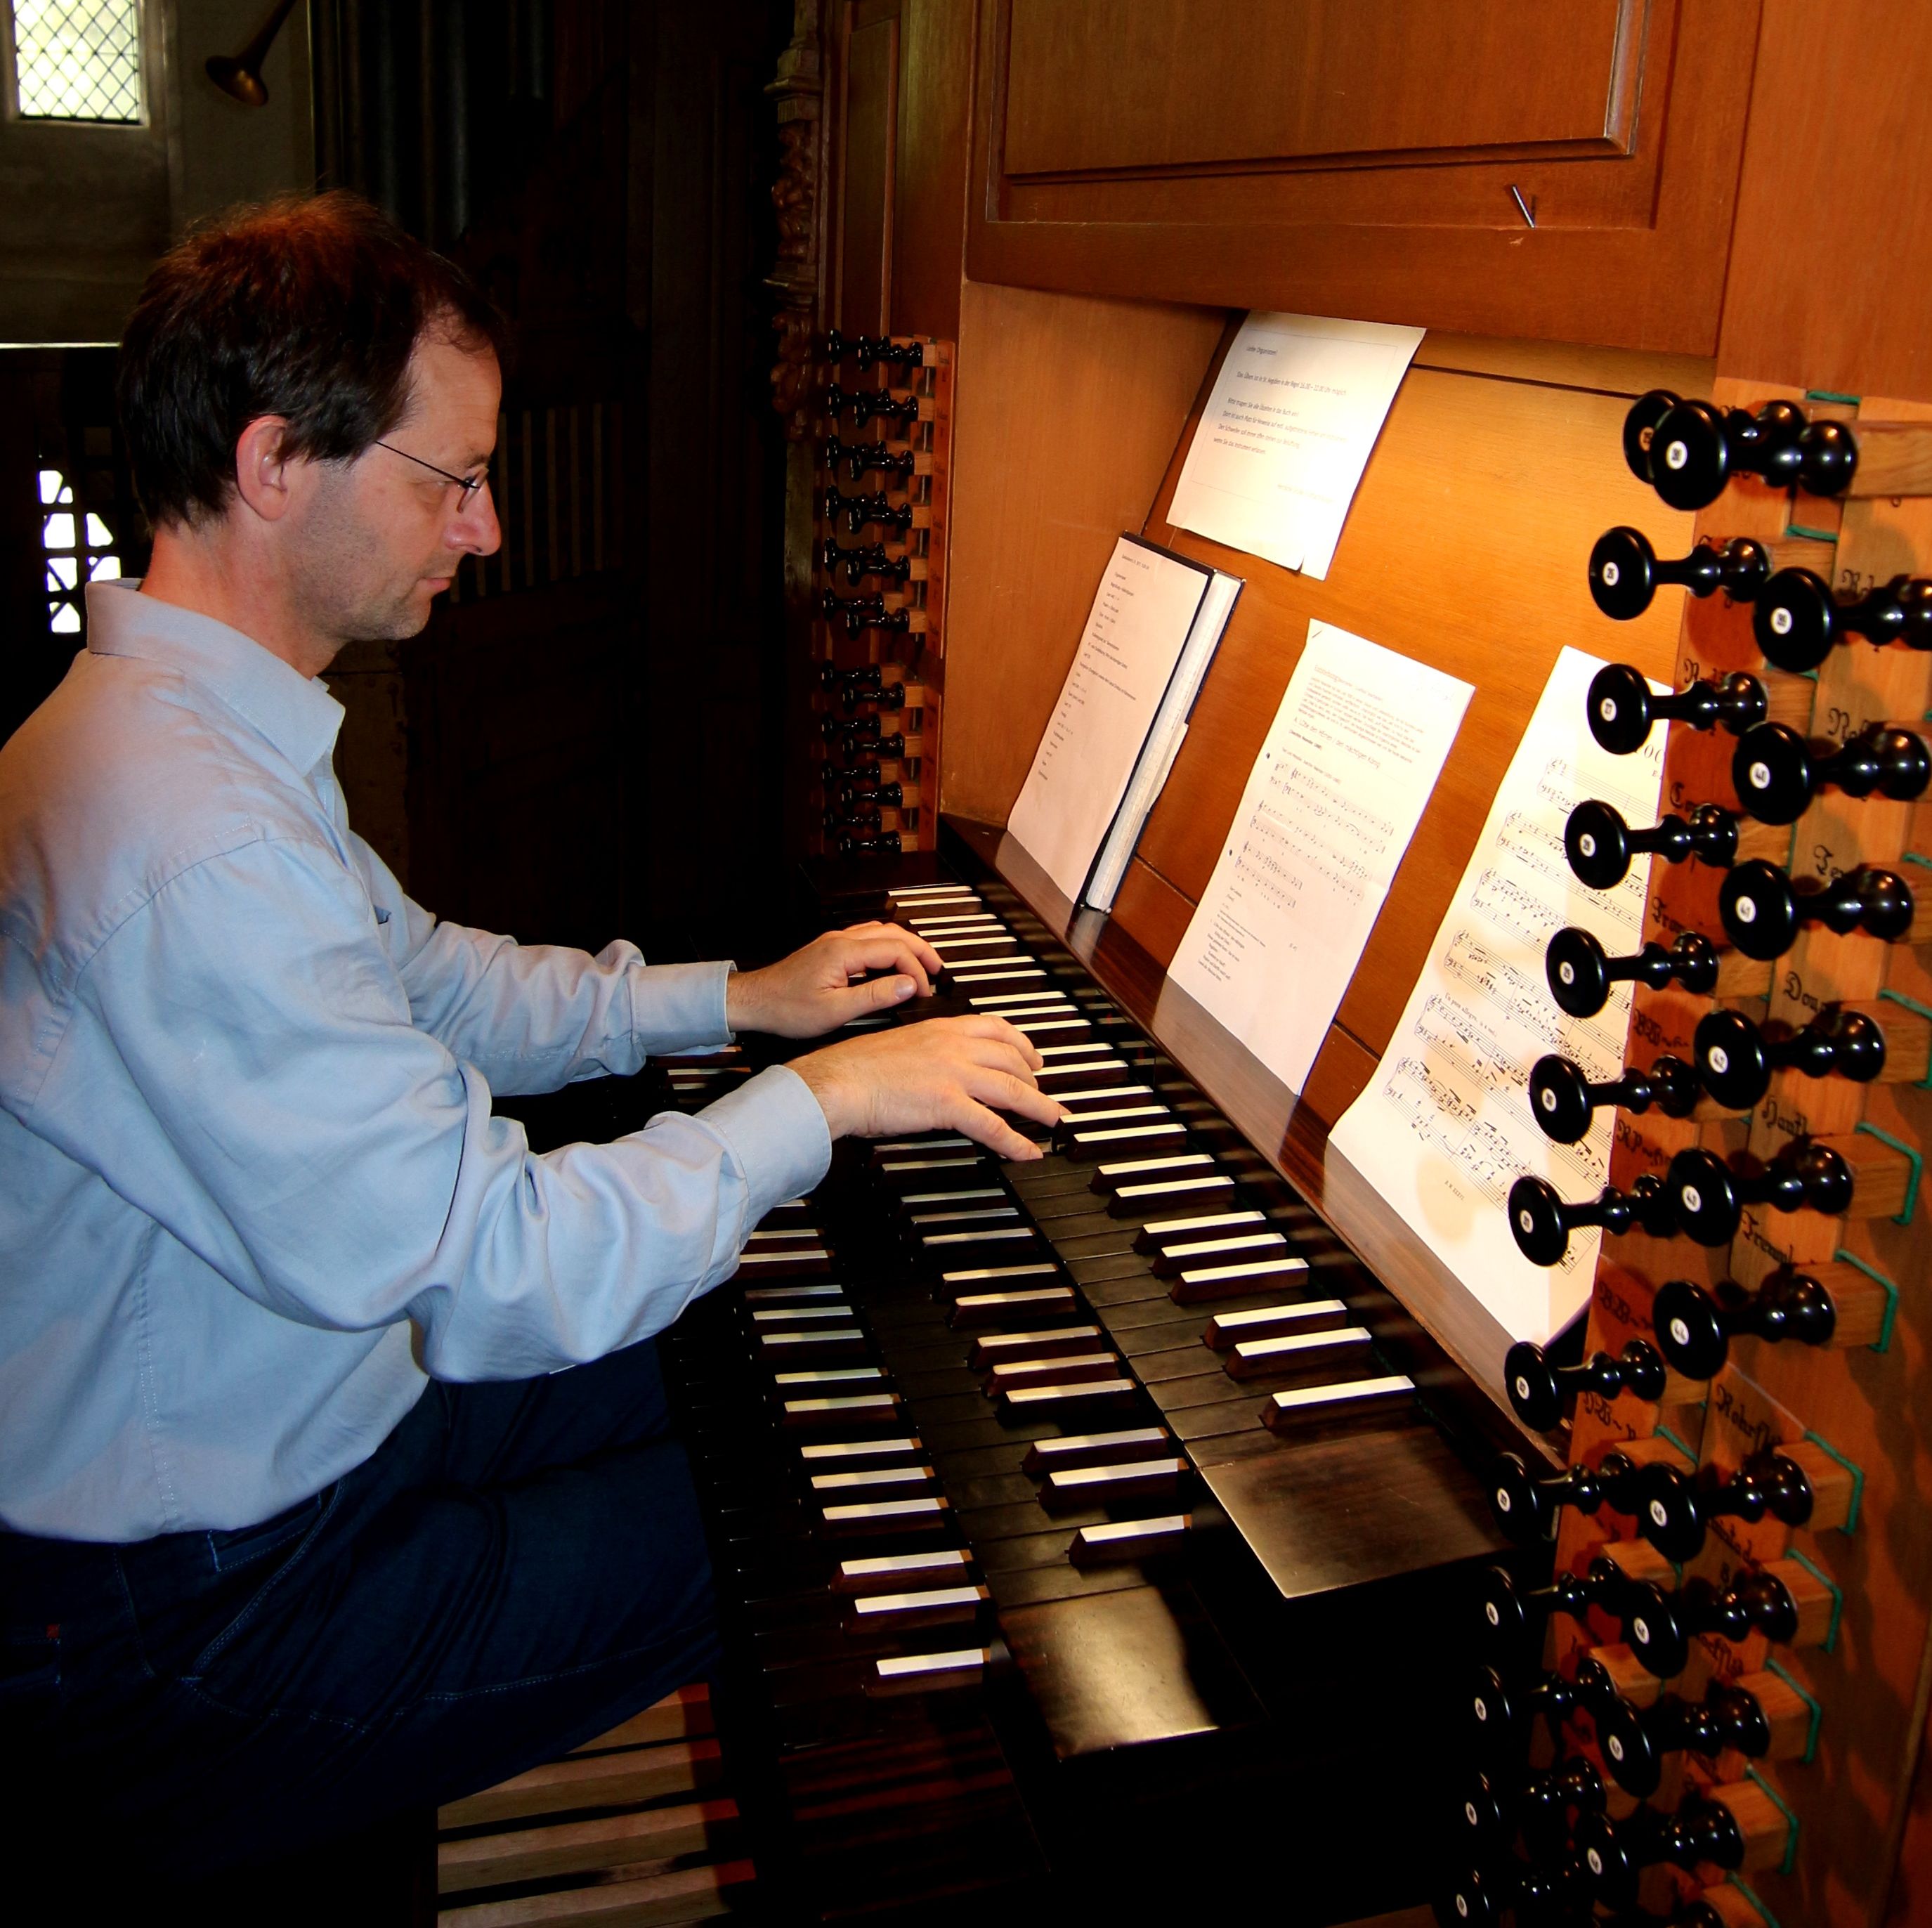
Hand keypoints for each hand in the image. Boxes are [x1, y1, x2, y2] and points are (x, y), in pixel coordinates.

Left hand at [726, 922, 944, 1039]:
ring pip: (881, 932)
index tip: (923, 991)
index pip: (894, 951)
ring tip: (922, 964)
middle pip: (893, 934)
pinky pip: (868, 938)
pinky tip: (892, 961)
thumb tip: (907, 986)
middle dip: (920, 950)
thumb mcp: (835, 1011)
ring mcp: (834, 942)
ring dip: (905, 946)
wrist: (755, 1001)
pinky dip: (888, 947)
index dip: (915, 970)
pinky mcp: (830, 949)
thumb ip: (875, 996)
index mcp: (843, 952)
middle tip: (938, 970)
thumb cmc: (786, 1008)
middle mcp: (840, 940)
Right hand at [790, 1014, 1063, 1160]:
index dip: (1023, 1044)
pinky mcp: (947, 1103)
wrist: (838, 1080)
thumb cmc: (856, 1067)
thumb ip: (927, 1050)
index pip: (996, 1028)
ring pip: (1013, 1090)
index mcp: (942, 1028)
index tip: (1034, 1056)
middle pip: (1013, 1059)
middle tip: (1044, 1095)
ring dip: (1040, 1109)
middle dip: (1036, 1079)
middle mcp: (954, 1046)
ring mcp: (954, 1073)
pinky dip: (1015, 1141)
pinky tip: (1027, 1151)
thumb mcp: (899, 1043)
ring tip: (1054, 1122)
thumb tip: (938, 1065)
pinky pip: (992, 1125)